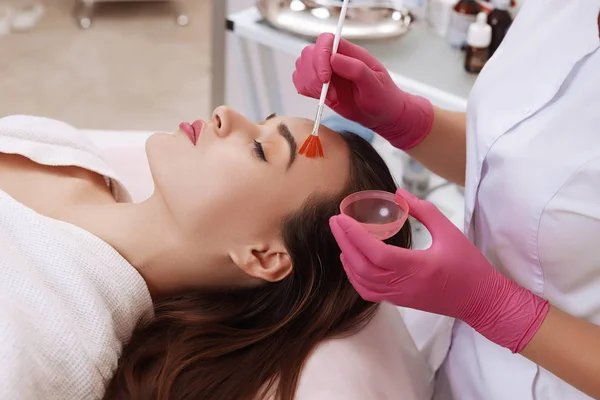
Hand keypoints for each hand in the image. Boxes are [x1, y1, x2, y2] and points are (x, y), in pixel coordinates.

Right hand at [292, 33, 433, 149]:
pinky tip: (322, 99)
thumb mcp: (374, 84)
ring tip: (330, 98)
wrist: (382, 114)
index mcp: (350, 52)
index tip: (326, 78)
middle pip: (309, 54)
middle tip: (330, 94)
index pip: (325, 41)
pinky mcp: (320, 86)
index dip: (321, 56)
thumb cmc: (383, 97)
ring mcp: (326, 72)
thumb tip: (334, 59)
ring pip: (302, 67)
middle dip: (314, 76)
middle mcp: (335, 59)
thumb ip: (356, 69)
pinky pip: (301, 81)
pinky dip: (306, 90)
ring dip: (310, 85)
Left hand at [329, 188, 549, 352]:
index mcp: (416, 266)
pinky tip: (352, 261)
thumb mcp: (449, 231)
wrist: (481, 300)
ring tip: (341, 237)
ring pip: (362, 282)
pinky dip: (355, 277)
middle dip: (344, 243)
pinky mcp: (400, 302)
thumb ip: (423, 211)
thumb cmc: (468, 265)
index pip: (376, 253)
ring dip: (348, 259)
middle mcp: (403, 285)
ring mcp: (399, 296)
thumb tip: (399, 192)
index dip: (354, 235)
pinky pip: (369, 292)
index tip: (341, 218)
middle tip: (334, 222)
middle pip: (362, 267)